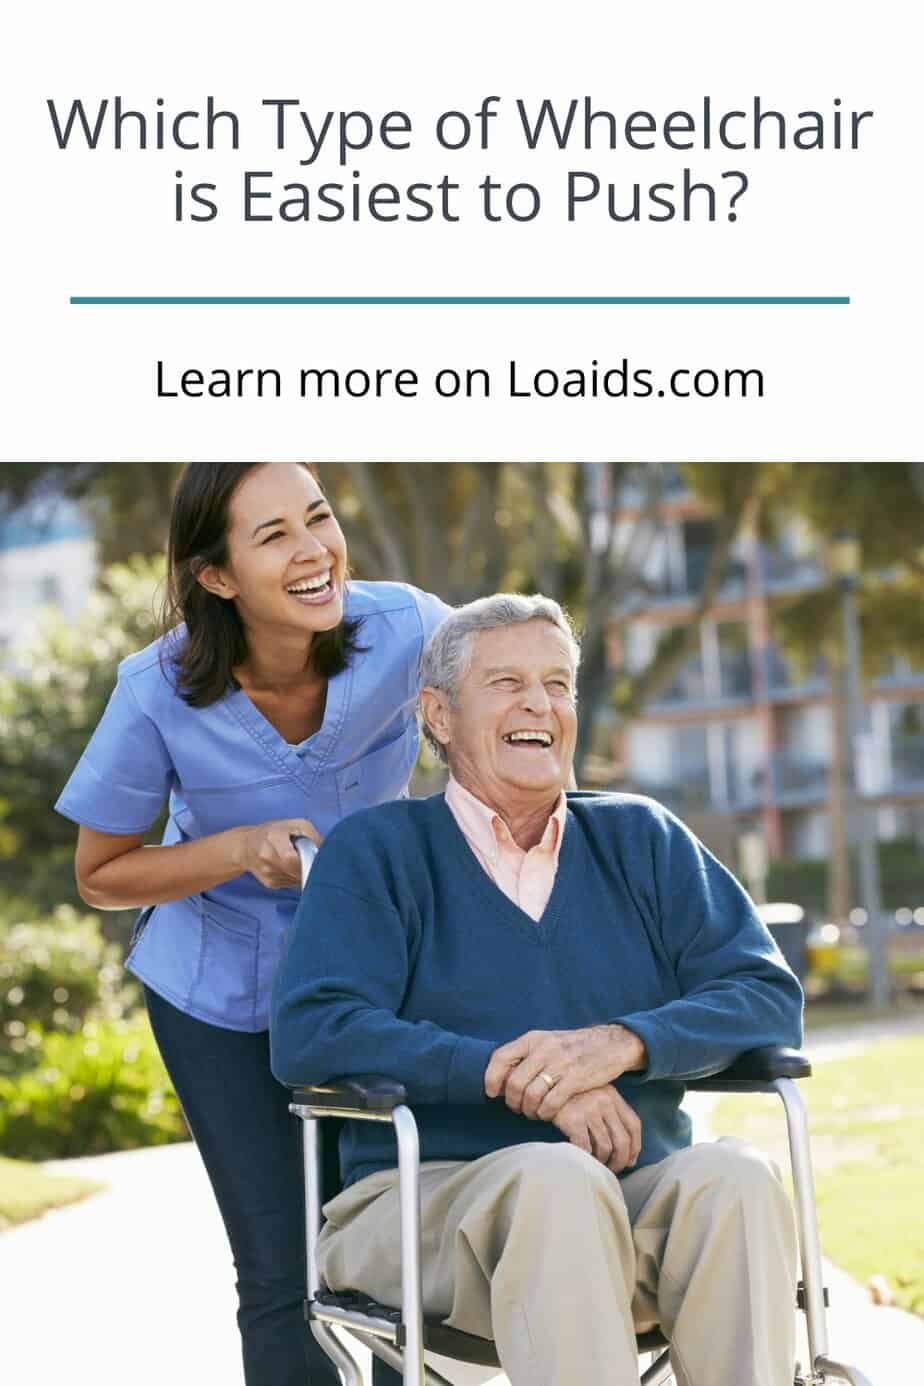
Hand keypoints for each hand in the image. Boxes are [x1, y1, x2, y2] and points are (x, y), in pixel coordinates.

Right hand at [234, 818, 320, 888]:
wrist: (247, 846)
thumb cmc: (275, 831)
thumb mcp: (296, 824)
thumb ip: (312, 836)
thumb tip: (326, 853)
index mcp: (272, 839)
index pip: (292, 858)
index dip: (307, 860)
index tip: (316, 857)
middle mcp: (267, 858)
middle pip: (297, 871)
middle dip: (309, 866)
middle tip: (311, 858)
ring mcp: (267, 874)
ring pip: (297, 879)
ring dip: (303, 871)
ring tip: (297, 859)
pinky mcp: (270, 884)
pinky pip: (292, 883)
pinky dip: (296, 875)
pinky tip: (290, 866)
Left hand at [484, 1024, 646, 1119]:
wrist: (611, 1043)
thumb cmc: (575, 1047)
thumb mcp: (548, 1042)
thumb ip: (527, 1056)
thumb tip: (501, 1079)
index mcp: (534, 1038)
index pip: (501, 1057)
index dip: (491, 1078)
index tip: (492, 1093)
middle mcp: (544, 1049)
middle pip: (514, 1082)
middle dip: (512, 1101)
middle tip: (518, 1108)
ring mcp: (560, 1064)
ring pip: (530, 1095)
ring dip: (528, 1110)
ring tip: (533, 1113)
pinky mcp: (576, 1079)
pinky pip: (551, 1103)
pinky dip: (545, 1113)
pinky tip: (547, 1114)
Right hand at [553, 1086, 641, 1172]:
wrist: (542, 1087)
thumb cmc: (570, 1098)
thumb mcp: (594, 1098)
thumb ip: (611, 1119)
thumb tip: (631, 1158)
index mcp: (612, 1095)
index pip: (634, 1125)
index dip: (635, 1147)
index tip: (630, 1161)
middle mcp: (604, 1101)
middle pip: (622, 1140)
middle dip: (620, 1161)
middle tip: (612, 1170)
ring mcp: (589, 1109)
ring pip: (605, 1147)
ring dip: (602, 1162)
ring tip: (595, 1165)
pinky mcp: (573, 1119)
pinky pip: (586, 1148)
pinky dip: (586, 1158)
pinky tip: (581, 1159)